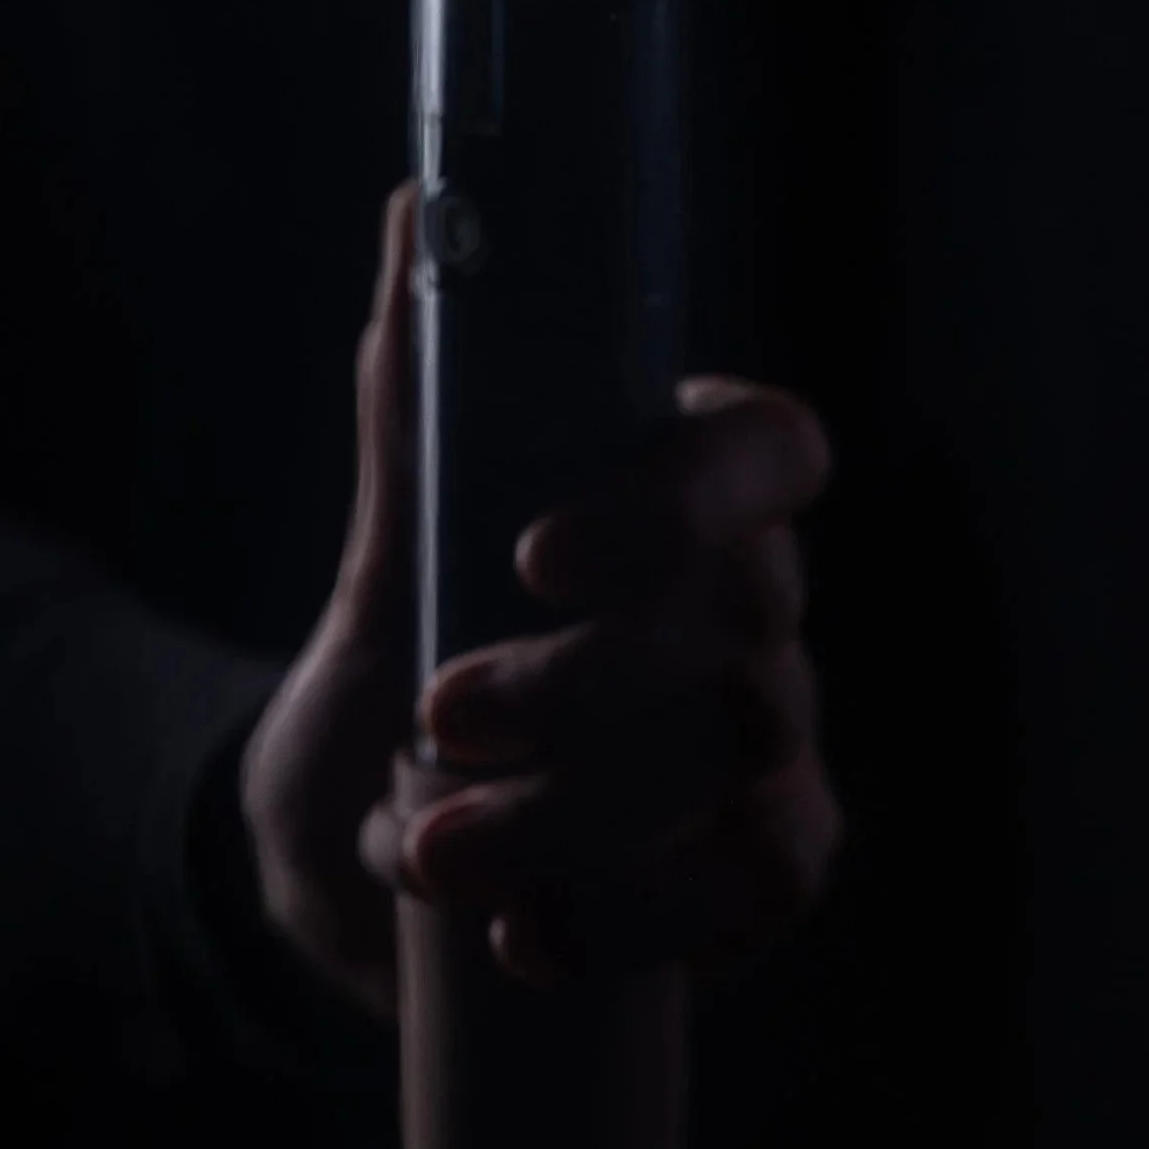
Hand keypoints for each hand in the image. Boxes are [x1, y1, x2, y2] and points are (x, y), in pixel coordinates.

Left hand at [240, 187, 841, 1016]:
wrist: (367, 849)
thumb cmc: (400, 659)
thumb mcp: (390, 539)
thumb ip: (417, 390)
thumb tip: (416, 209)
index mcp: (694, 486)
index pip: (770, 446)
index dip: (681, 494)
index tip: (530, 555)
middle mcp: (762, 597)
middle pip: (748, 610)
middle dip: (582, 679)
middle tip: (433, 721)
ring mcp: (781, 728)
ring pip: (749, 746)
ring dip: (578, 811)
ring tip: (432, 849)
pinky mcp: (769, 855)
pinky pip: (770, 876)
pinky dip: (643, 918)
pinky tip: (524, 939)